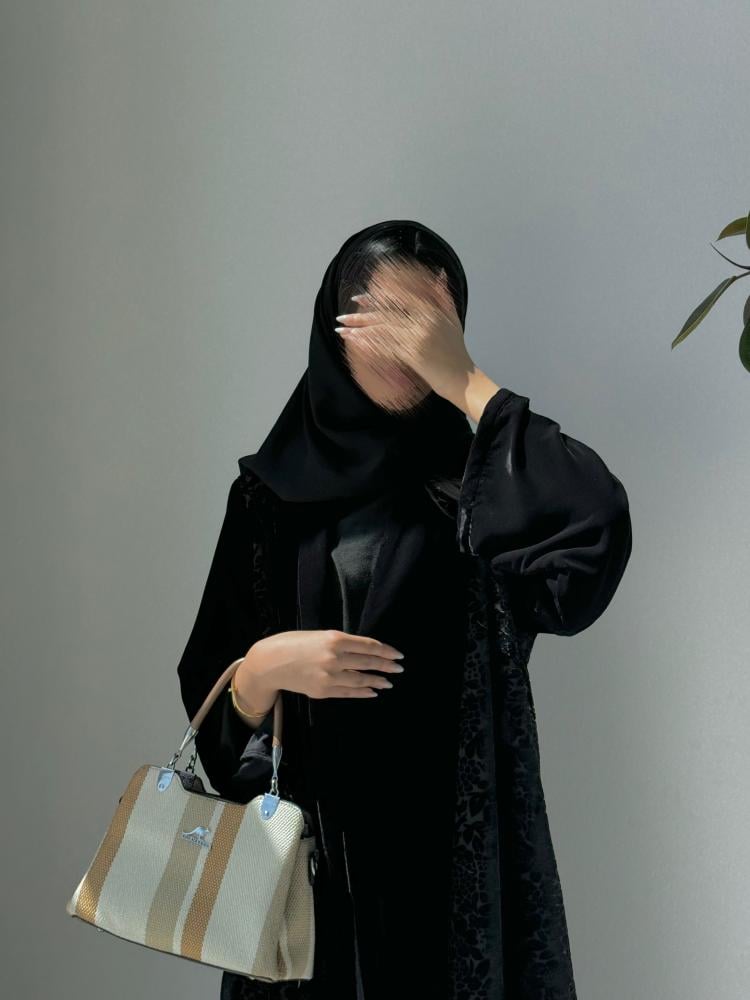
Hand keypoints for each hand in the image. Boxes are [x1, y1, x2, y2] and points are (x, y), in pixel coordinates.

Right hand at [236, 630, 404, 711]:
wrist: (269, 662)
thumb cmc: (293, 643)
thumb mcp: (319, 635)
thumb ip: (340, 643)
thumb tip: (363, 652)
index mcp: (334, 639)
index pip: (369, 646)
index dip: (386, 651)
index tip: (398, 655)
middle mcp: (334, 658)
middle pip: (368, 662)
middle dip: (386, 666)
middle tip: (399, 668)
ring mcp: (329, 677)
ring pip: (361, 680)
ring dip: (377, 681)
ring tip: (388, 682)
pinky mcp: (323, 691)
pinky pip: (348, 693)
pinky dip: (363, 692)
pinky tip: (372, 691)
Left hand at [334, 258, 475, 399]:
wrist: (463, 379)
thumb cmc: (457, 351)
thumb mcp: (453, 318)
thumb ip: (443, 295)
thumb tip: (441, 273)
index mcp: (431, 310)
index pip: (397, 298)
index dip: (375, 297)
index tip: (358, 299)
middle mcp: (424, 321)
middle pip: (385, 315)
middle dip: (361, 316)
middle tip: (342, 317)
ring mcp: (419, 337)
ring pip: (382, 330)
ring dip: (359, 331)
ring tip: (342, 332)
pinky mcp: (414, 355)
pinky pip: (386, 348)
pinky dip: (368, 346)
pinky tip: (355, 345)